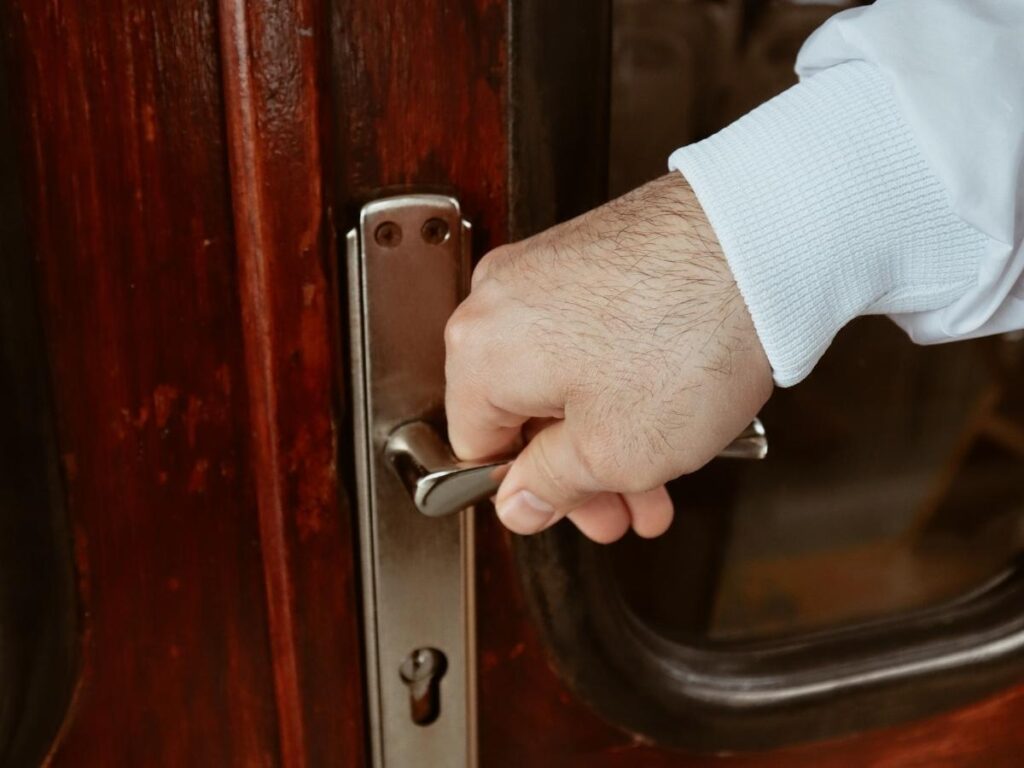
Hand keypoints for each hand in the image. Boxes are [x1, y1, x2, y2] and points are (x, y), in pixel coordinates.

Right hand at [444, 174, 772, 542]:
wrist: (760, 243)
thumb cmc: (686, 339)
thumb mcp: (613, 453)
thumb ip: (552, 487)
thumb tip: (519, 503)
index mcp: (480, 352)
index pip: (476, 448)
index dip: (527, 494)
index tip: (570, 510)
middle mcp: (499, 300)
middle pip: (524, 413)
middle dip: (582, 472)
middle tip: (625, 506)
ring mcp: (546, 270)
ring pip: (562, 378)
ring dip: (609, 435)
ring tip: (662, 474)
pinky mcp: (589, 255)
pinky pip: (588, 337)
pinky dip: (620, 383)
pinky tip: (665, 418)